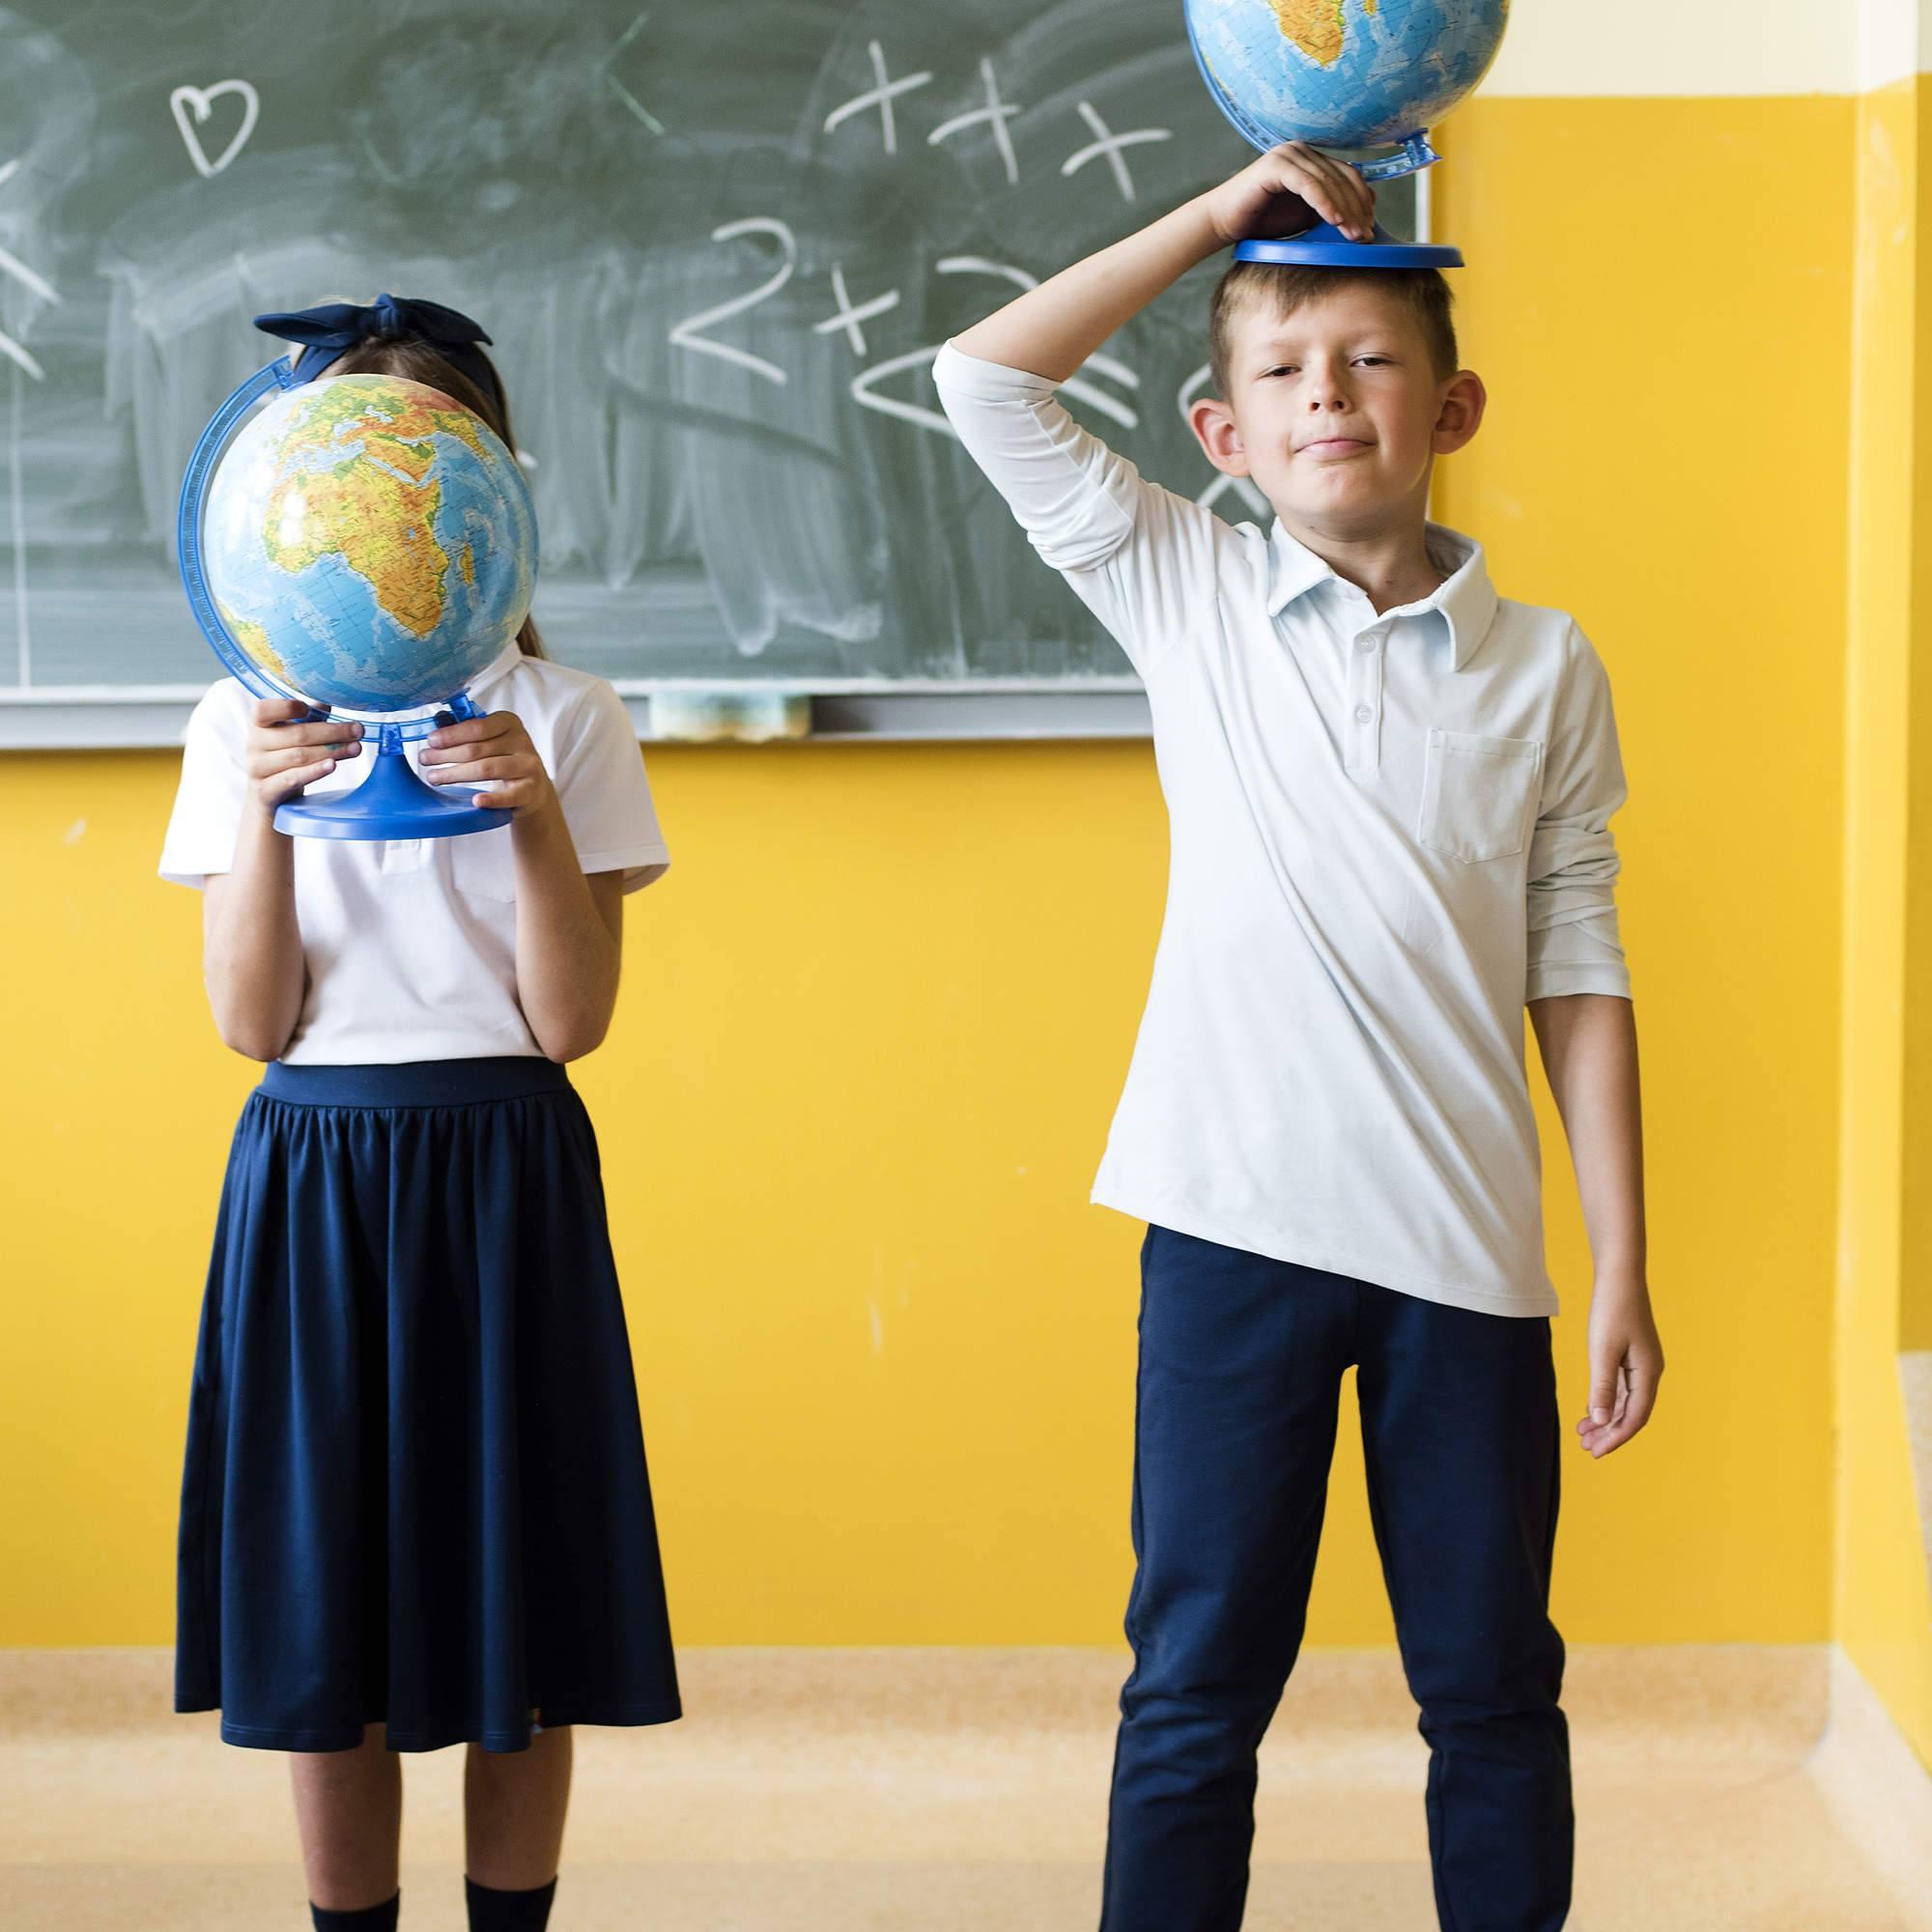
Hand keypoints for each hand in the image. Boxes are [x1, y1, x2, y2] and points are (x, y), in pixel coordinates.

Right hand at [242, 697, 360, 816]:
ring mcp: (257, 769)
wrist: (267, 798)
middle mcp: (254, 744)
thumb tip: (331, 696)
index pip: (264, 709)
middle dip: (332, 732)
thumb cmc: (284, 759)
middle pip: (296, 734)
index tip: (311, 708)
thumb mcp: (293, 735)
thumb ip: (310, 717)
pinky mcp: (265, 791)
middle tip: (358, 731)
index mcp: (259, 724)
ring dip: (332, 751)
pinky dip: (314, 771)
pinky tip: (332, 765)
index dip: (288, 707)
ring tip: (356, 748)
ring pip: (299, 756)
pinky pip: (292, 779)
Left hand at [420, 708, 555, 817]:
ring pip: (486, 769)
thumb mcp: (491, 739)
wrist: (533, 788)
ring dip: (455, 774)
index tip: (431, 741)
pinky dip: (492, 799)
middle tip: (425, 760)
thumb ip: (467, 730)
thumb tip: (437, 722)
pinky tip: (476, 801)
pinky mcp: (530, 791)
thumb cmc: (504, 759)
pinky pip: (509, 796)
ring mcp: (527, 766)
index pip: (477, 727)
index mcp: (509, 723)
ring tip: (434, 777)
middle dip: (446, 755)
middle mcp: (521, 742)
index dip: (451, 735)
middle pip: (476, 749)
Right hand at [1203, 142, 1376, 246]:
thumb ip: (1328, 209)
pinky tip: (1335, 221)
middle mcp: (1301, 151)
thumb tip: (1361, 219)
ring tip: (1354, 234)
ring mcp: (1288, 155)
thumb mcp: (1304, 215)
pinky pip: (1309, 184)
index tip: (1371, 226)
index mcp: (1310, 159)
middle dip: (1358, 208)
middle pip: (1342, 176)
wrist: (1222, 223)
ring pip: (1328, 181)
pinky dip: (1325, 203)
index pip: (1347, 174)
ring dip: (1345, 209)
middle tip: (1366, 235)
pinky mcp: (1276, 165)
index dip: (1363, 199)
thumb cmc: (1260, 222)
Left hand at [1578, 1275, 1663, 1458]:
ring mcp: (1641, 1364)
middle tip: (1585, 1449)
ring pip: (1625, 1402)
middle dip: (1609, 1433)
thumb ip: (1603, 1386)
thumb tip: (1601, 1421)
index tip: (1595, 1453)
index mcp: (1648, 1373)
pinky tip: (1591, 1410)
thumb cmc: (1612, 1309)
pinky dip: (1606, 1401)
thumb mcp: (1603, 1350)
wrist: (1619, 1276)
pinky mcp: (1631, 1355)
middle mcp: (1650, 1372)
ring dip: (1606, 1419)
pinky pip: (1621, 1388)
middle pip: (1631, 1413)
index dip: (1616, 1437)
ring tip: (1583, 1434)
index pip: (1635, 1417)